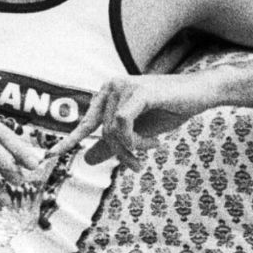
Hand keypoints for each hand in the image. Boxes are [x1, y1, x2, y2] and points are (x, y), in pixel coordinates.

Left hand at [65, 74, 213, 169]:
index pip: (85, 124)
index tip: (49, 157)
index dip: (68, 141)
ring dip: (132, 149)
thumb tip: (85, 160)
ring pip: (113, 132)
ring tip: (152, 148)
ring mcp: (123, 86)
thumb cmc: (171, 109)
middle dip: (120, 153)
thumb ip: (113, 143)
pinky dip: (135, 140)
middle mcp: (110, 87)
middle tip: (136, 166)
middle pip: (103, 133)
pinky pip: (123, 125)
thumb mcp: (138, 132)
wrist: (203, 93)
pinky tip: (152, 143)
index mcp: (107, 95)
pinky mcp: (137, 92)